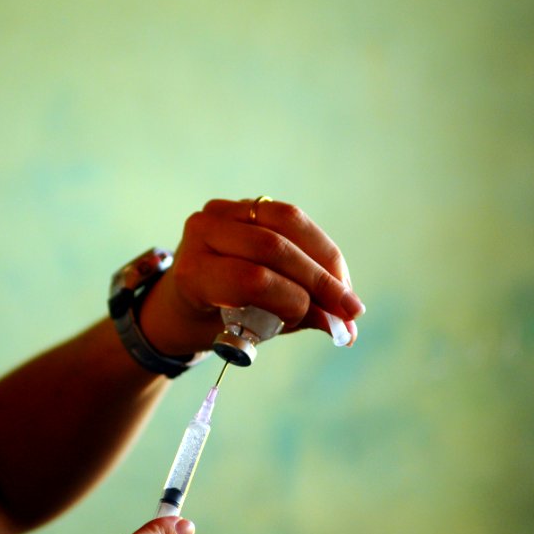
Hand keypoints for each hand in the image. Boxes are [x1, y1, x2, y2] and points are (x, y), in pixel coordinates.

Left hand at [141, 198, 365, 353]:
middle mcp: (201, 232)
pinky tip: (334, 271)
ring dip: (325, 258)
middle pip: (272, 246)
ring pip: (287, 222)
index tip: (325, 321)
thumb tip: (347, 330)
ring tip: (346, 291)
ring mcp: (221, 211)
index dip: (292, 298)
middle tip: (350, 310)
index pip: (249, 279)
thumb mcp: (247, 329)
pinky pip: (290, 217)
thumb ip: (293, 321)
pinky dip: (317, 245)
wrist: (183, 297)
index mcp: (192, 272)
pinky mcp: (243, 203)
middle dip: (319, 279)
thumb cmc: (214, 320)